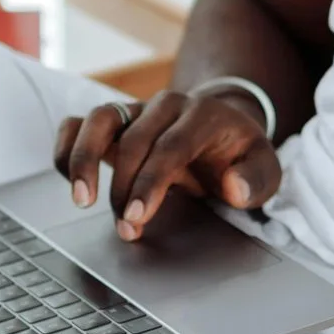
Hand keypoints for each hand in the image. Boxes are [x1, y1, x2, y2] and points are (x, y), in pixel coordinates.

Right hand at [52, 90, 281, 240]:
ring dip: (83, 159)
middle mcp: (165, 106)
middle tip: (125, 228)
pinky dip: (68, 148)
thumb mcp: (265, 167)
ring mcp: (136, 110)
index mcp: (203, 115)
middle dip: (124, 188)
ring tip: (81, 199)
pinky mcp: (114, 121)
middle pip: (133, 140)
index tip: (137, 216)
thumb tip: (233, 188)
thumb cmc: (239, 154)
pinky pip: (78, 123)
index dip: (150, 183)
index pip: (170, 147)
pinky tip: (70, 180)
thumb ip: (256, 179)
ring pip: (98, 119)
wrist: (223, 128)